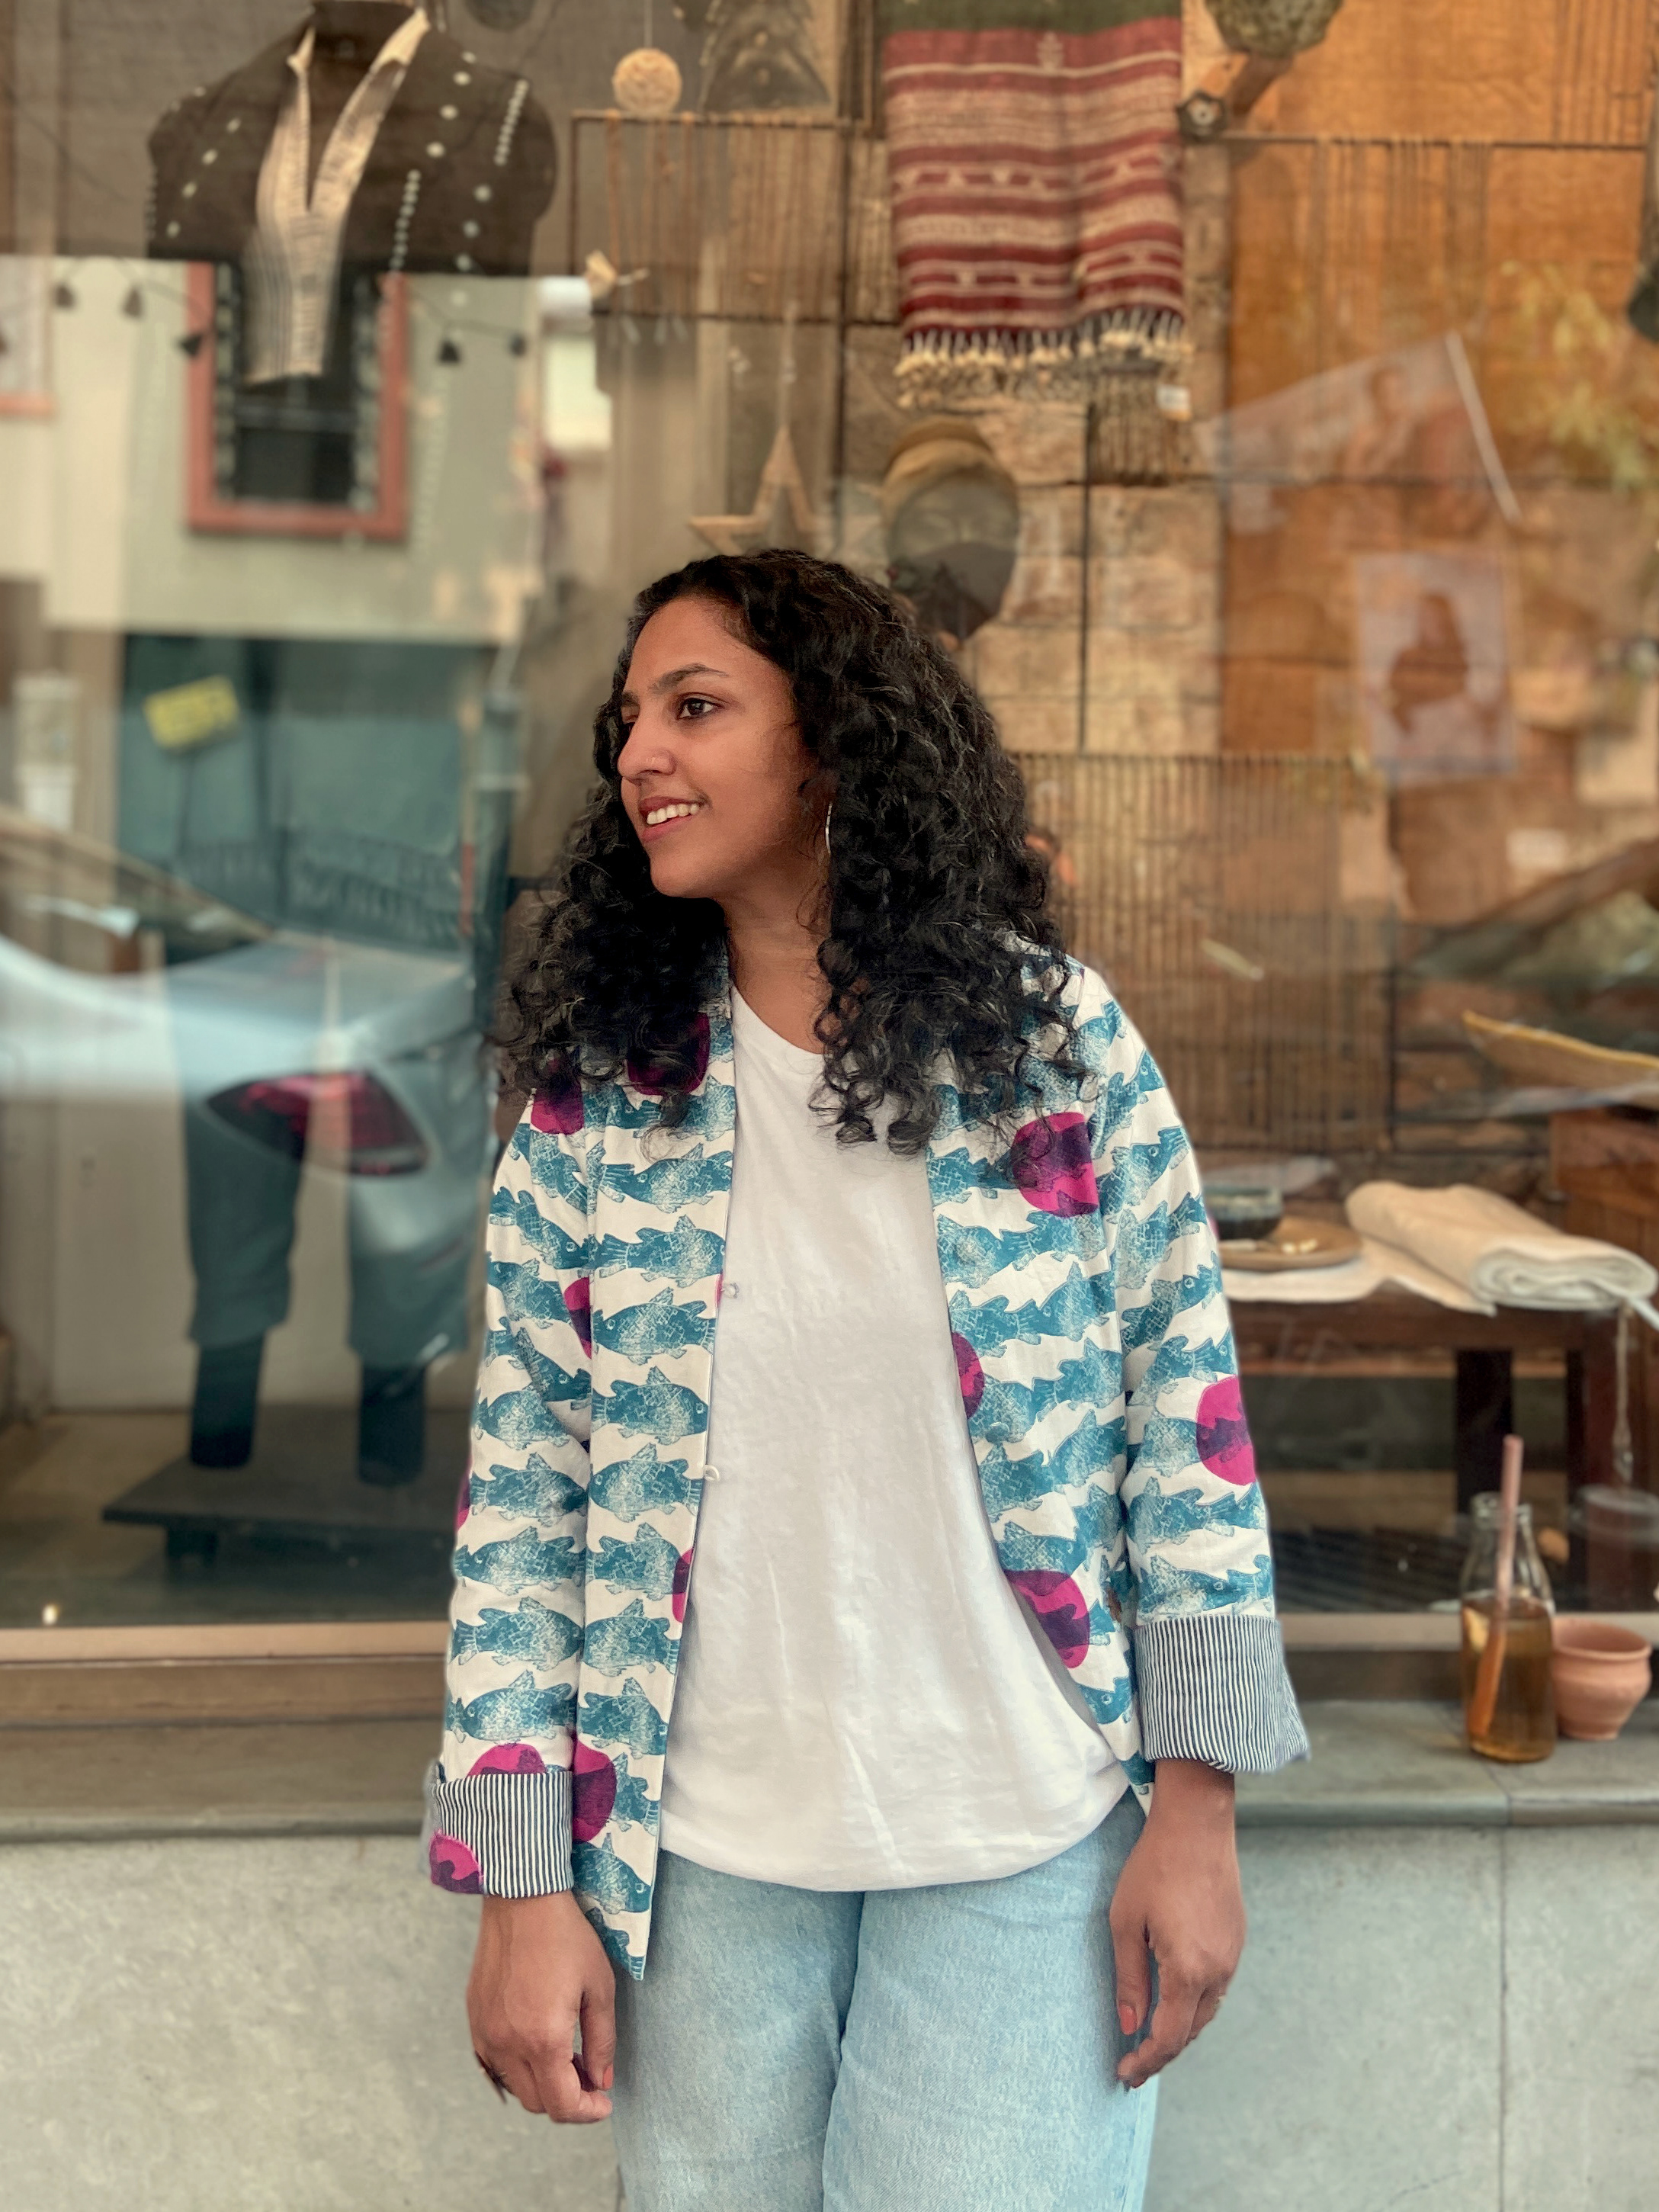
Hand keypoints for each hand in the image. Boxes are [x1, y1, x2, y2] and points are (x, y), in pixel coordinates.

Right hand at [467, 1890, 616, 2122]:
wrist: (522, 1900)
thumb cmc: (565, 1936)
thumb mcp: (599, 1987)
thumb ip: (602, 2041)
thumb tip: (602, 2079)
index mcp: (543, 2039)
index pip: (562, 2105)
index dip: (588, 2111)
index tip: (603, 2101)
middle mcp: (508, 2044)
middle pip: (537, 2102)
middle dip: (567, 2097)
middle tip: (588, 2072)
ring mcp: (486, 2034)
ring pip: (515, 2086)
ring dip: (542, 2082)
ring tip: (565, 2052)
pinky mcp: (474, 2020)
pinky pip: (495, 2063)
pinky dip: (518, 2065)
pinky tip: (536, 2039)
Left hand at [1109, 1759, 1244, 2087]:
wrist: (1197, 1826)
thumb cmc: (1154, 1868)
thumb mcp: (1125, 1922)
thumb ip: (1128, 1979)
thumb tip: (1129, 2026)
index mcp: (1187, 1970)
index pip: (1168, 2037)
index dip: (1146, 2061)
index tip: (1124, 2074)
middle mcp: (1217, 1971)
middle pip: (1190, 2030)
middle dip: (1162, 2052)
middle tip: (1133, 2065)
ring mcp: (1232, 1957)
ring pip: (1206, 2012)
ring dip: (1180, 2031)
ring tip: (1151, 2040)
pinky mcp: (1236, 1941)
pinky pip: (1216, 1989)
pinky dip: (1194, 2006)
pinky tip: (1175, 2002)